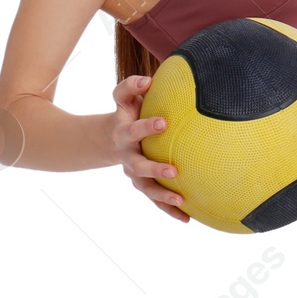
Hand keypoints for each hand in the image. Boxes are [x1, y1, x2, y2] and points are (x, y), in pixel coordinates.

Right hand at [109, 73, 188, 222]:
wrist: (108, 138)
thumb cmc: (127, 112)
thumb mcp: (124, 98)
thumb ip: (131, 87)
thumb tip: (147, 80)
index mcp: (123, 132)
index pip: (133, 129)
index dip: (146, 126)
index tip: (164, 122)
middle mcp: (126, 155)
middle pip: (136, 165)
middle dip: (153, 168)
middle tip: (173, 170)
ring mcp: (133, 173)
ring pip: (145, 188)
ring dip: (162, 195)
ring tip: (181, 199)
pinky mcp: (142, 184)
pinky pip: (155, 199)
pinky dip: (169, 210)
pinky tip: (187, 218)